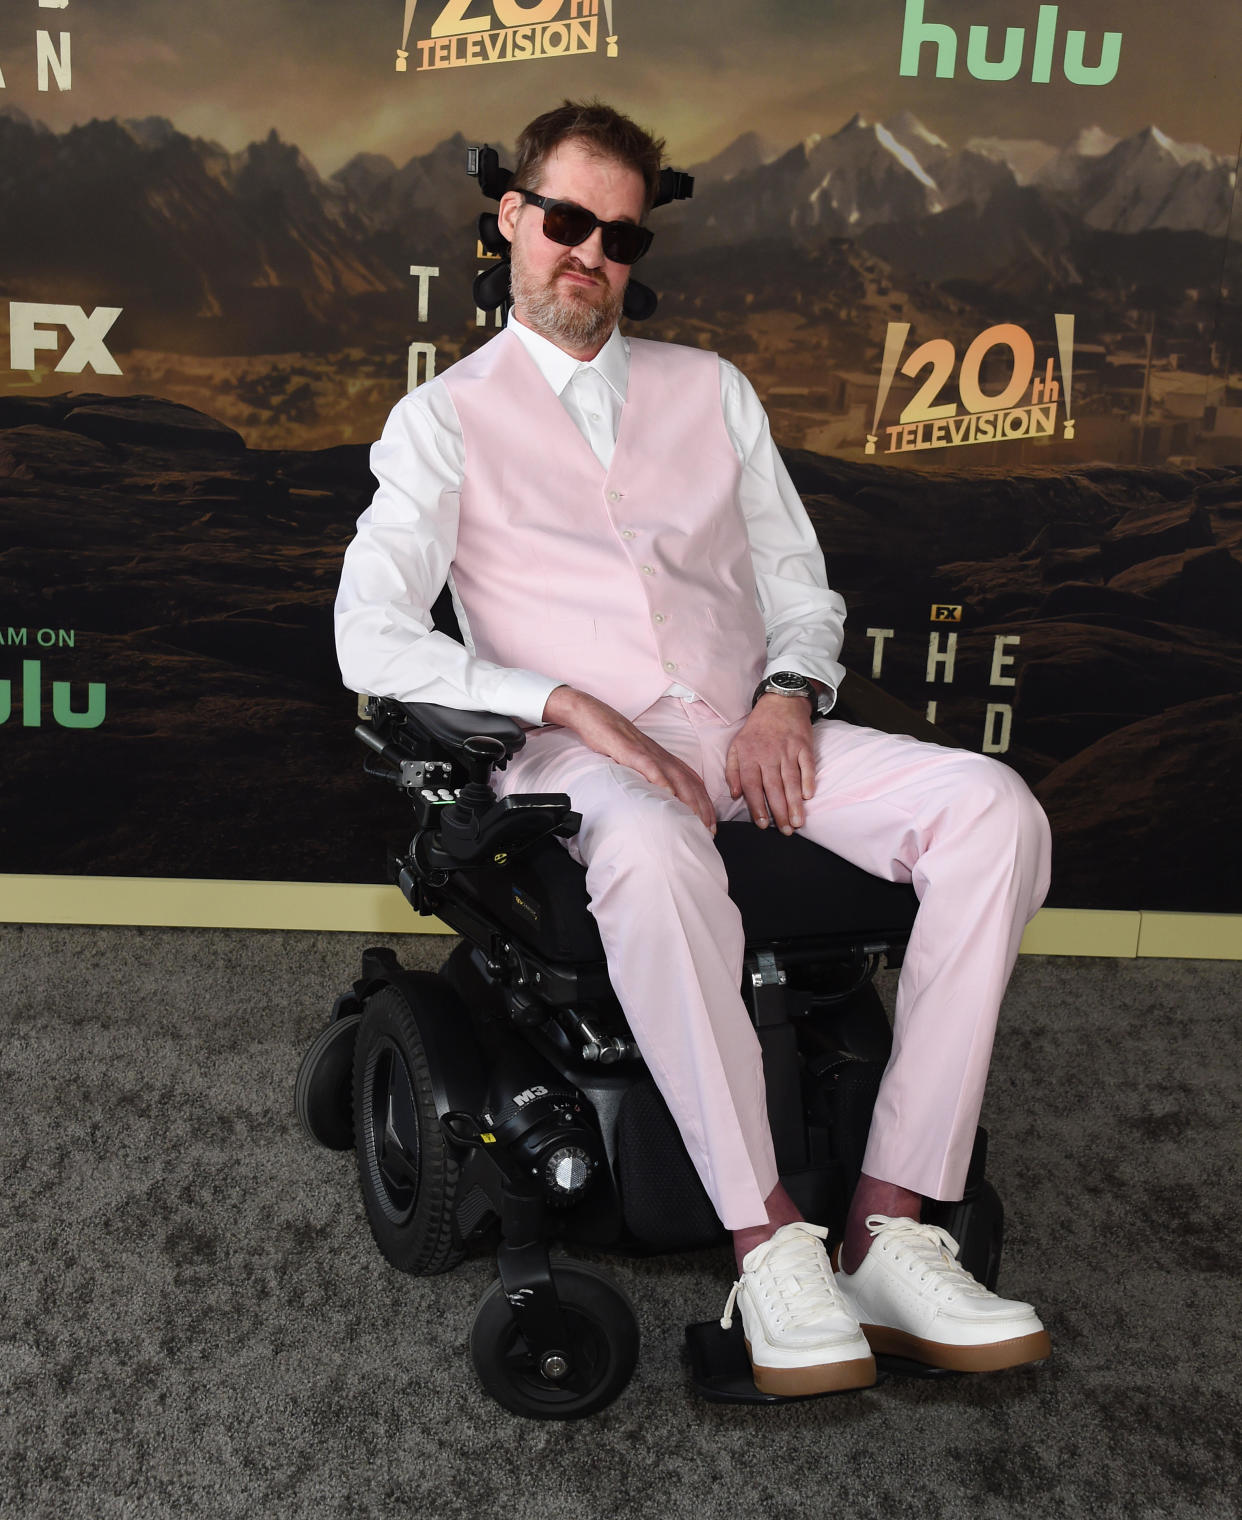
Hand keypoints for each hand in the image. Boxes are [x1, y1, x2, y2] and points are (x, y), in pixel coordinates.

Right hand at [541, 686, 715, 831]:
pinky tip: (669, 794)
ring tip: (696, 819)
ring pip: (676, 777)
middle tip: (710, 830)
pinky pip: (650, 766)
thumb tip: (658, 798)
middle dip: (703, 808)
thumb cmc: (614, 740)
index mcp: (664, 759)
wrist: (594, 716)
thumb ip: (650, 775)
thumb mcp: (637, 759)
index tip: (711, 825)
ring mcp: (647, 753)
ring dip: (689, 799)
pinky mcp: (631, 751)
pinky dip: (662, 780)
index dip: (705, 804)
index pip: (693, 783)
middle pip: (690, 783)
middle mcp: (661, 756)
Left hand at [725, 695, 815, 833]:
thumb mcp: (736, 746)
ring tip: (798, 823)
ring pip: (791, 781)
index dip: (757, 807)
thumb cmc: (756, 729)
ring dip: (795, 804)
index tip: (763, 825)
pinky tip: (809, 797)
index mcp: (749, 757)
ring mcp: (788, 751)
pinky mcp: (804, 746)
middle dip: (779, 812)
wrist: (780, 702)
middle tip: (786, 831)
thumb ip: (732, 771)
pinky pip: (807, 766)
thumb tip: (735, 794)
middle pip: (774, 788)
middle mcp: (768, 755)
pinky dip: (809, 781)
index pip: (752, 786)